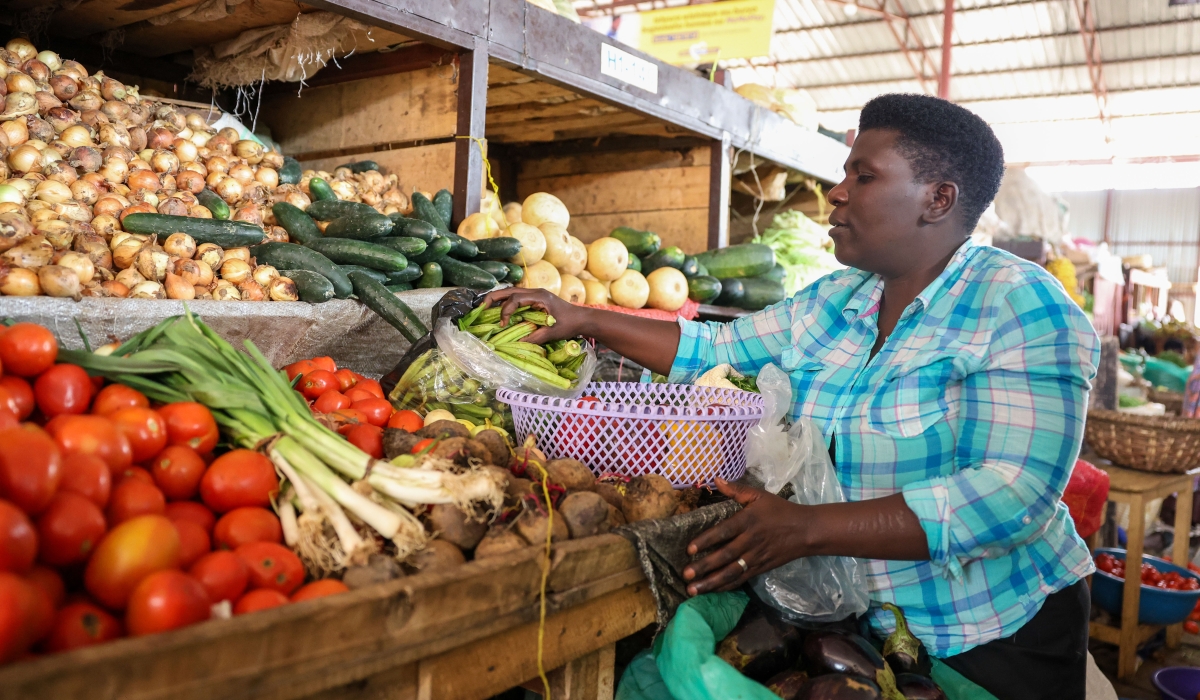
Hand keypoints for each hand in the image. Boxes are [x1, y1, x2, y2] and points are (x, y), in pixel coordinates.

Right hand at [480, 287, 592, 344]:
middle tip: (480, 308)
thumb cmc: (570, 324)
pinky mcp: (535, 300)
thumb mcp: (552, 333)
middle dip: (493, 298)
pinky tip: (499, 312)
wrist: (583, 319)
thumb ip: (534, 338)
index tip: (502, 325)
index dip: (505, 311)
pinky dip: (506, 303)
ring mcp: (535, 295)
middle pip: (509, 290)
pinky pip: (516, 298)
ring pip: (511, 292)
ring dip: (498, 299)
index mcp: (539, 297)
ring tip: (485, 308)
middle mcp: (535, 292)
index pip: (515, 299)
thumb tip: (516, 343)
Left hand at [682, 478, 811, 595]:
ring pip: (731, 572)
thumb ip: (737, 490)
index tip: (689, 549)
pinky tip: (713, 590)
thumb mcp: (760, 496)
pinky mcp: (760, 568)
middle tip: (685, 575)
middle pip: (724, 556)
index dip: (706, 540)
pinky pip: (741, 579)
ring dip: (711, 582)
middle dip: (704, 566)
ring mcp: (755, 557)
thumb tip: (715, 479)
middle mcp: (750, 541)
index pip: (724, 531)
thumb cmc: (780, 511)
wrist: (805, 531)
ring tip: (693, 589)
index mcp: (747, 521)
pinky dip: (727, 586)